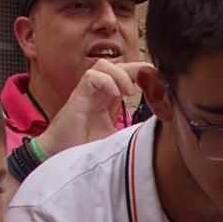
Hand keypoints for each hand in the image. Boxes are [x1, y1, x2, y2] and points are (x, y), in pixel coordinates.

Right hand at [36, 60, 152, 157]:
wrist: (63, 156)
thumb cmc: (86, 146)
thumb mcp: (117, 137)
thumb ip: (133, 130)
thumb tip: (156, 130)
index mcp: (109, 98)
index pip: (128, 75)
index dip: (144, 74)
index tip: (159, 83)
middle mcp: (98, 91)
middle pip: (118, 65)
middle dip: (136, 69)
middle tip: (150, 82)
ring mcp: (87, 92)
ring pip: (103, 65)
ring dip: (120, 74)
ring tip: (129, 92)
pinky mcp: (77, 97)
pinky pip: (91, 76)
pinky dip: (105, 81)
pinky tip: (114, 95)